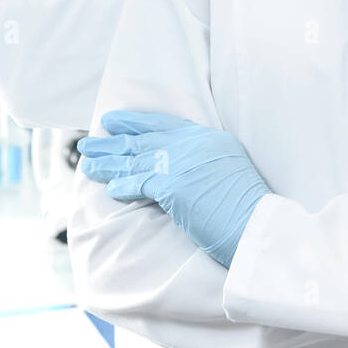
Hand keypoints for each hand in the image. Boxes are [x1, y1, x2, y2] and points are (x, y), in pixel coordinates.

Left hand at [77, 110, 271, 268]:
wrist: (259, 225)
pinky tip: (111, 189)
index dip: (137, 122)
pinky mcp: (174, 184)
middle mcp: (195, 143)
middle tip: (90, 141)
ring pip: (137, 160)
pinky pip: (141, 183)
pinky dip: (124, 185)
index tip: (116, 121)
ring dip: (110, 163)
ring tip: (88, 163)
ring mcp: (184, 162)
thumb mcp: (227, 170)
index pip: (165, 124)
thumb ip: (204, 162)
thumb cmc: (248, 207)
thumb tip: (179, 169)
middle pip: (145, 139)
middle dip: (114, 141)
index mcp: (210, 137)